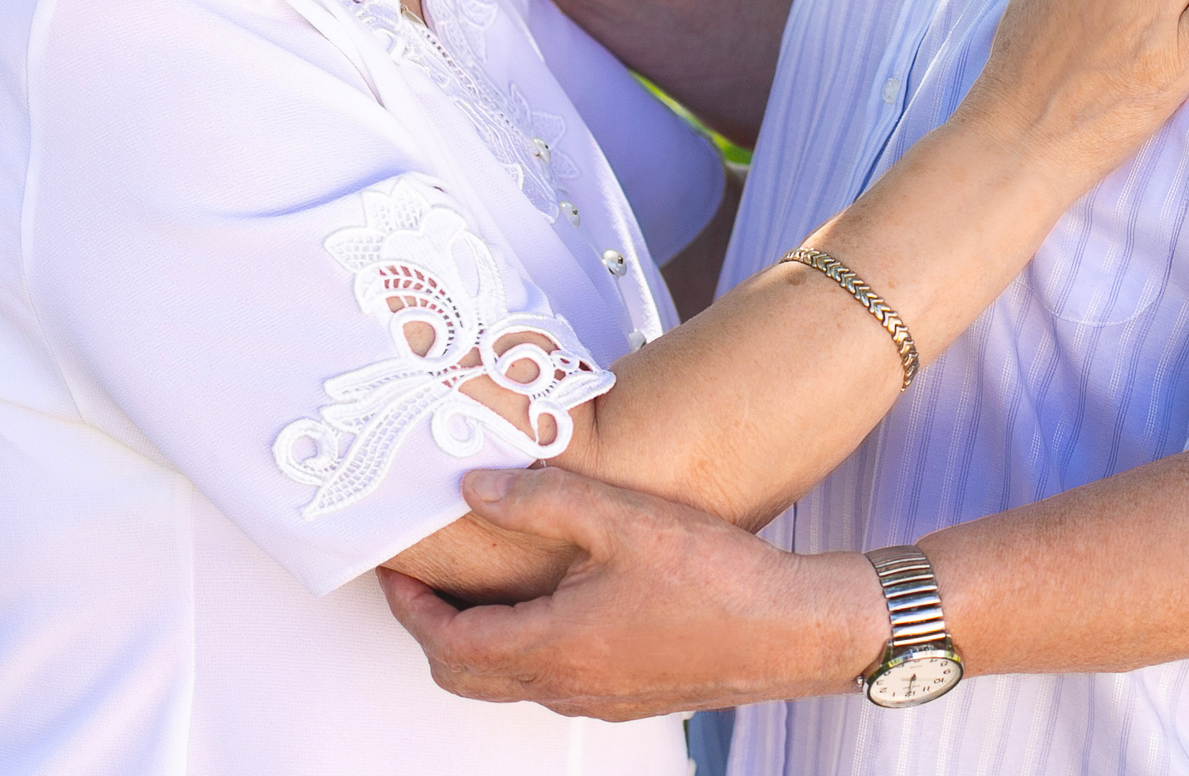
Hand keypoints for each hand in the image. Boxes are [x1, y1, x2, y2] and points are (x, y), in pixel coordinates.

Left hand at [380, 465, 882, 719]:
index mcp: (553, 647)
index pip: (448, 642)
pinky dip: (527, 650)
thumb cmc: (717, 579)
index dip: (410, 608)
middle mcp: (568, 686)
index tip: (394, 575)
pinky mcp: (631, 696)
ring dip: (480, 642)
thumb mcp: (618, 518)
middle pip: (466, 677)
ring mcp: (600, 699)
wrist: (793, 628)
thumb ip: (541, 500)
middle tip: (421, 589)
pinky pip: (555, 682)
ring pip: (511, 683)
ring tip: (480, 587)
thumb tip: (477, 488)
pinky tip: (553, 605)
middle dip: (432, 631)